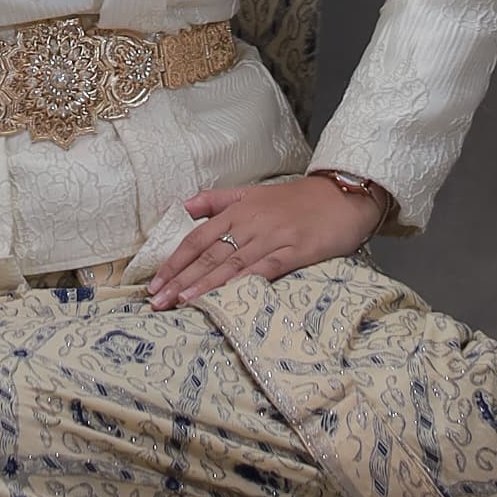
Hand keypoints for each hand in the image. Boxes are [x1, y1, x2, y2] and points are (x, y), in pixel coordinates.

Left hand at [146, 174, 385, 307]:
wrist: (342, 197)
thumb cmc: (297, 200)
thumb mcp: (254, 194)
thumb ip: (218, 200)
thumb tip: (184, 206)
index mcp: (238, 210)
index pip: (197, 237)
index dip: (175, 260)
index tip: (154, 282)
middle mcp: (250, 223)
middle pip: (208, 253)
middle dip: (180, 278)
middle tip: (155, 301)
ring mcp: (271, 237)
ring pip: (229, 263)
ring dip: (202, 284)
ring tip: (179, 302)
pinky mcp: (292, 252)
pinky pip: (261, 269)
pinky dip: (239, 283)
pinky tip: (224, 297)